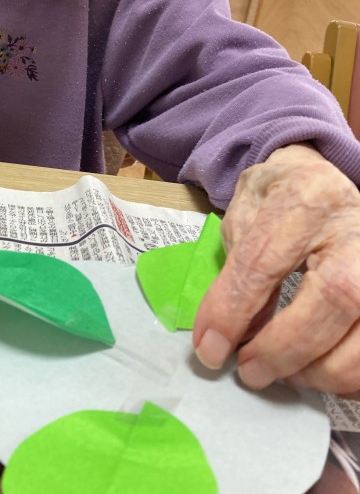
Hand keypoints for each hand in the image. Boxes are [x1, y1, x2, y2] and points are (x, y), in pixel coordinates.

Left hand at [193, 143, 359, 395]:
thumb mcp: (246, 213)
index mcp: (305, 197)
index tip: (211, 350)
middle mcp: (356, 228)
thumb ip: (238, 270)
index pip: (265, 262)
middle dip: (284, 349)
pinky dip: (349, 377)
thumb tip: (232, 337)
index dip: (233, 312)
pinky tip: (319, 371)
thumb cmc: (281, 198)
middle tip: (250, 371)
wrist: (326, 179)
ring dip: (321, 371)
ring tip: (285, 373)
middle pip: (335, 297)